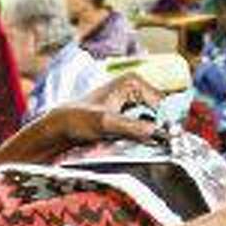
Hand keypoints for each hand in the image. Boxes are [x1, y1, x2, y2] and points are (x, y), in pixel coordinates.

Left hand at [36, 73, 162, 150]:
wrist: (61, 128)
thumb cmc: (77, 120)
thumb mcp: (104, 123)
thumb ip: (130, 127)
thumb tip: (154, 131)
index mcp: (133, 81)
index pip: (164, 105)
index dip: (165, 125)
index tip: (162, 141)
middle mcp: (136, 88)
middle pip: (162, 113)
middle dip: (157, 130)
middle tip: (147, 144)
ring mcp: (133, 101)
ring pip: (155, 122)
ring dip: (149, 136)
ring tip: (132, 142)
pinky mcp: (130, 114)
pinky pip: (146, 127)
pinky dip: (142, 137)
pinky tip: (130, 143)